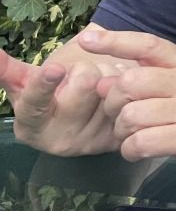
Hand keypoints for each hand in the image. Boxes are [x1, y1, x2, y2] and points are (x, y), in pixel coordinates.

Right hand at [0, 41, 124, 155]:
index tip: (55, 68)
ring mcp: (89, 143)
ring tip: (99, 86)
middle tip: (81, 76)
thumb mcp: (27, 82)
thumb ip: (7, 69)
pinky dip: (126, 87)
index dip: (44, 85)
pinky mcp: (116, 139)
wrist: (86, 114)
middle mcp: (59, 141)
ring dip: (110, 75)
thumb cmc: (52, 93)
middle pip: (85, 82)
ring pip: (112, 85)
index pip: (35, 104)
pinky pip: (129, 97)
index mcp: (30, 126)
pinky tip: (117, 94)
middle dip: (86, 67)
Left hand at [80, 29, 175, 185]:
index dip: (116, 41)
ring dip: (122, 132)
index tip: (86, 41)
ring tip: (131, 137)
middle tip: (120, 117)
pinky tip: (138, 151)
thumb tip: (103, 80)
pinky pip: (140, 142)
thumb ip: (152, 78)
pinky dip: (130, 150)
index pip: (148, 44)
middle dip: (113, 103)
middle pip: (130, 83)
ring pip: (132, 116)